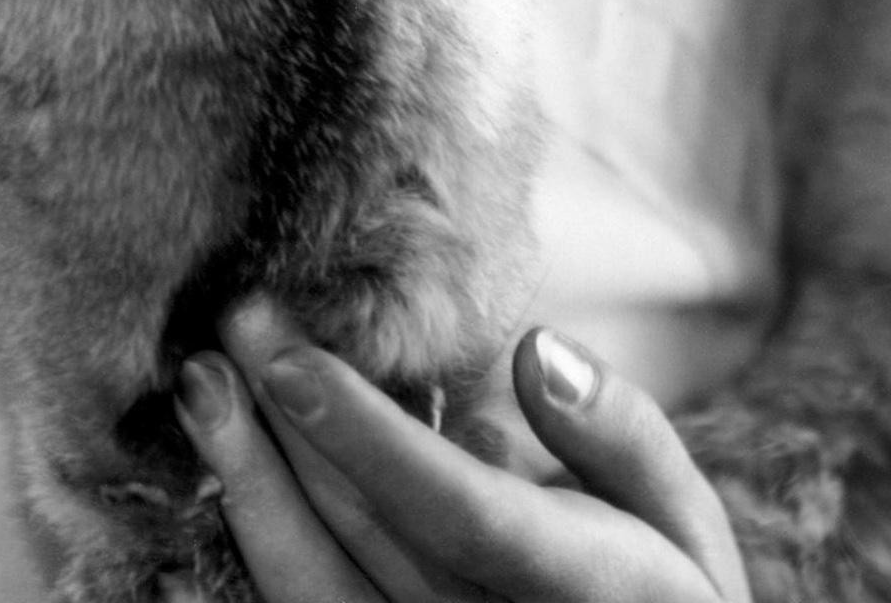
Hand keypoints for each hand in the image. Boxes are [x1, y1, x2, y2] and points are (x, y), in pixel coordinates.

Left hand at [170, 301, 749, 602]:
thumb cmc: (665, 597)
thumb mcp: (687, 523)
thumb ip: (621, 435)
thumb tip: (535, 350)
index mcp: (577, 588)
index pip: (456, 509)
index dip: (367, 435)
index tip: (291, 358)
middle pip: (364, 533)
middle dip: (289, 423)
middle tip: (235, 317)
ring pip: (313, 584)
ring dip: (249, 479)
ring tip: (204, 384)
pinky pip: (308, 602)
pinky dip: (263, 530)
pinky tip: (233, 455)